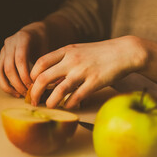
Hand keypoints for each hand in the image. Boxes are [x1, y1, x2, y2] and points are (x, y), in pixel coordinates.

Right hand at [0, 22, 47, 96]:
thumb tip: (48, 84)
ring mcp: (3, 50)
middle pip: (9, 67)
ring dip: (9, 86)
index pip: (20, 60)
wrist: (35, 33)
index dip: (25, 75)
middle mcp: (10, 43)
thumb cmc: (44, 43)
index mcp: (22, 39)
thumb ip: (46, 64)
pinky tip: (15, 92)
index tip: (33, 86)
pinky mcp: (0, 57)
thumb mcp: (47, 49)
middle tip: (28, 93)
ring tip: (20, 94)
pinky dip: (4, 84)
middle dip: (18, 83)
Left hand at [29, 36, 147, 108]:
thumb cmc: (101, 52)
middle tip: (33, 101)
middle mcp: (72, 61)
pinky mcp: (95, 82)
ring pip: (58, 90)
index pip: (40, 63)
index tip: (31, 84)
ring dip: (50, 102)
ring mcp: (83, 72)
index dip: (32, 75)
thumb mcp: (79, 51)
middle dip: (34, 92)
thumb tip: (51, 78)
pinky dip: (70, 104)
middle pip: (43, 78)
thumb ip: (64, 61)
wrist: (124, 52)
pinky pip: (77, 97)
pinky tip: (69, 106)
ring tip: (49, 106)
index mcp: (67, 51)